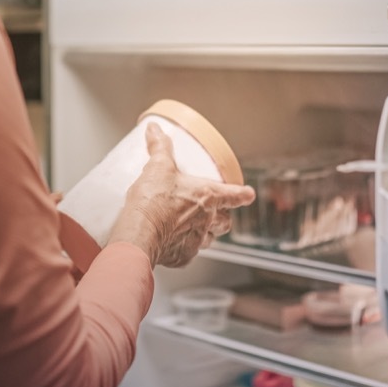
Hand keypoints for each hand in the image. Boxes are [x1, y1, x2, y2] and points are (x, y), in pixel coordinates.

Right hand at [109, 122, 255, 267]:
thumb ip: (159, 147)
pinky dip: (184, 247)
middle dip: (223, 217)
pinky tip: (172, 241)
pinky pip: (189, 252)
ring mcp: (197, 240)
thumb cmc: (153, 201)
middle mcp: (207, 220)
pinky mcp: (183, 256)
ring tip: (192, 227)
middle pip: (225, 221)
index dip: (242, 194)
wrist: (139, 232)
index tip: (248, 194)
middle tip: (215, 212)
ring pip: (210, 239)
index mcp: (207, 196)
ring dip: (205, 233)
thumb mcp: (157, 167)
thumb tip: (155, 129)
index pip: (234, 195)